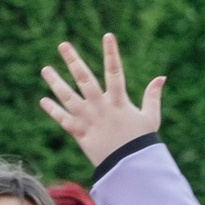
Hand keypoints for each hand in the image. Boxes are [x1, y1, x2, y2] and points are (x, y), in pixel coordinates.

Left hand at [39, 33, 163, 170]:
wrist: (128, 168)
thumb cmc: (141, 143)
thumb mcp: (150, 118)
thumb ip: (153, 96)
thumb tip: (161, 78)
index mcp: (119, 101)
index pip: (115, 71)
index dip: (112, 53)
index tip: (108, 36)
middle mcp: (101, 107)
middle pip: (85, 79)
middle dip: (74, 61)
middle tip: (63, 45)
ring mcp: (89, 120)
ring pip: (69, 97)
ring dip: (56, 82)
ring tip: (45, 69)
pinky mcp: (80, 134)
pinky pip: (64, 120)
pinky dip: (53, 111)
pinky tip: (43, 100)